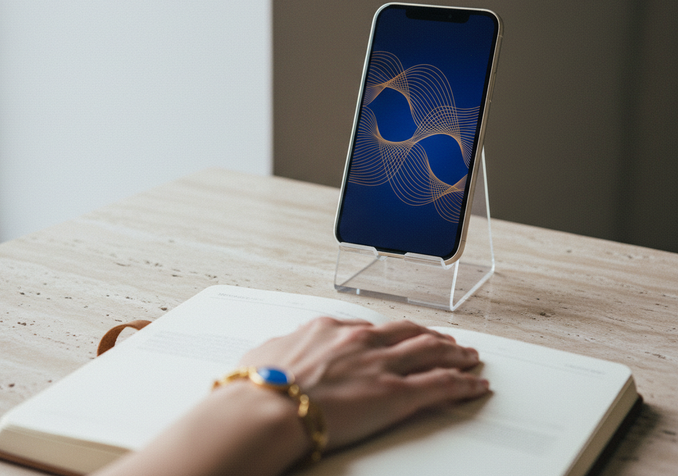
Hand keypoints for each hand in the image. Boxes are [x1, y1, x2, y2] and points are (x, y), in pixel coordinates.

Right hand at [240, 317, 488, 449]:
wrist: (267, 407)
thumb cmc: (260, 386)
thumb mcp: (266, 353)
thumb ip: (282, 348)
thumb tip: (279, 350)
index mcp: (329, 329)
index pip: (369, 327)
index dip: (390, 333)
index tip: (397, 336)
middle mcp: (361, 341)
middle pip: (407, 333)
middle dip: (429, 336)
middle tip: (444, 341)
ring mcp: (382, 365)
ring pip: (431, 352)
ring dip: (454, 353)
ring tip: (468, 356)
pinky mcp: (397, 393)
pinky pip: (441, 385)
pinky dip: (463, 383)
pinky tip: (475, 383)